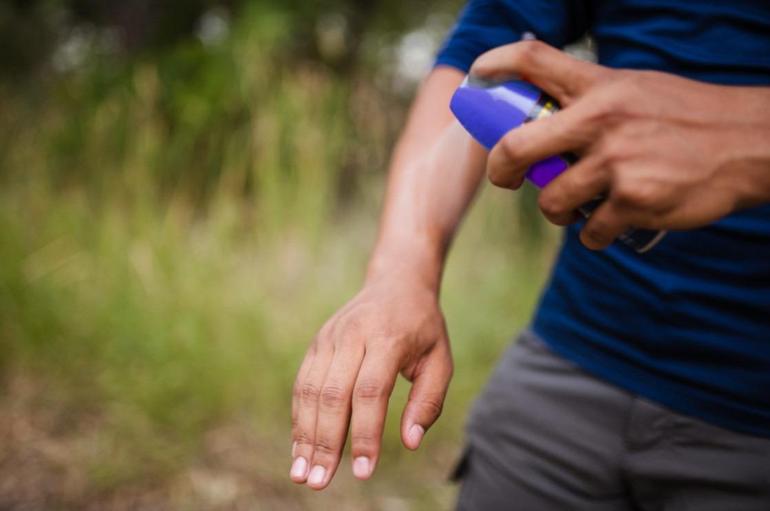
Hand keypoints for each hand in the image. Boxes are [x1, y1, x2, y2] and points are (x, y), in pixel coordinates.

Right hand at [289, 269, 452, 489]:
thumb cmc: (423, 327)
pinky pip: (302, 384)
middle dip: (325, 442)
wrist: (396, 281)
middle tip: (320, 482)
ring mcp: (330, 337)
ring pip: (310, 391)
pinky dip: (299, 418)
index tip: (363, 472)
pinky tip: (300, 448)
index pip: (370, 391)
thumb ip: (428, 401)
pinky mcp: (317, 343)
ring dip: (304, 435)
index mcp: (388, 338)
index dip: (365, 434)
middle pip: (333, 394)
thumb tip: (410, 442)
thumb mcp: (440, 359)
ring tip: (303, 474)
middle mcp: (353, 335)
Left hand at [471, 41, 769, 248]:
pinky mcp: (634, 201)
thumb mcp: (634, 90)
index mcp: (600, 86)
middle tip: (506, 180)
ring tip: (577, 206)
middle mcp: (602, 119)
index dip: (493, 64)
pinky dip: (595, 234)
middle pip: (515, 147)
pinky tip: (614, 221)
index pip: (533, 60)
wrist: (750, 144)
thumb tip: (540, 117)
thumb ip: (589, 100)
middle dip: (501, 171)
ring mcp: (616, 162)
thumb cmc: (684, 117)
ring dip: (558, 212)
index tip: (477, 76)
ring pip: (552, 203)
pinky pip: (589, 232)